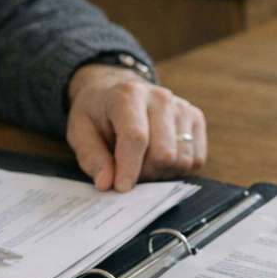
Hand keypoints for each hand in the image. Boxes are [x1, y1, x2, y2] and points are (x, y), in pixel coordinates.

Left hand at [66, 65, 206, 190]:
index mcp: (128, 94)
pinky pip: (196, 159)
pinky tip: (159, 160)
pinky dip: (178, 169)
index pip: (136, 137)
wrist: (118, 89)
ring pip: (182, 160)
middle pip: (163, 154)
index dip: (129, 168)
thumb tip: (106, 183)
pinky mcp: (196, 118)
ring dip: (161, 172)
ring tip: (143, 164)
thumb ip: (91, 157)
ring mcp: (182, 107)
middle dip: (144, 173)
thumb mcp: (80, 130)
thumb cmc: (99, 112)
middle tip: (128, 171)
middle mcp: (160, 97)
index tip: (121, 188)